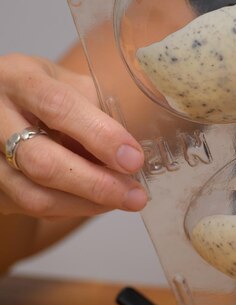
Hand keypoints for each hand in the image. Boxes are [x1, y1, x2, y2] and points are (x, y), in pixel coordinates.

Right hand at [0, 54, 145, 217]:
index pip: (58, 107)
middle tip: (135, 196)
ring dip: (87, 204)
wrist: (2, 107)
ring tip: (123, 201)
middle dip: (97, 184)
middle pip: (41, 162)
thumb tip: (133, 152)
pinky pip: (33, 208)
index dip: (100, 136)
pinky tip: (97, 201)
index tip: (133, 159)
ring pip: (34, 194)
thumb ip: (99, 111)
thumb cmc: (45, 94)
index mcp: (19, 79)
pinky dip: (73, 208)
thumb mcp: (70, 85)